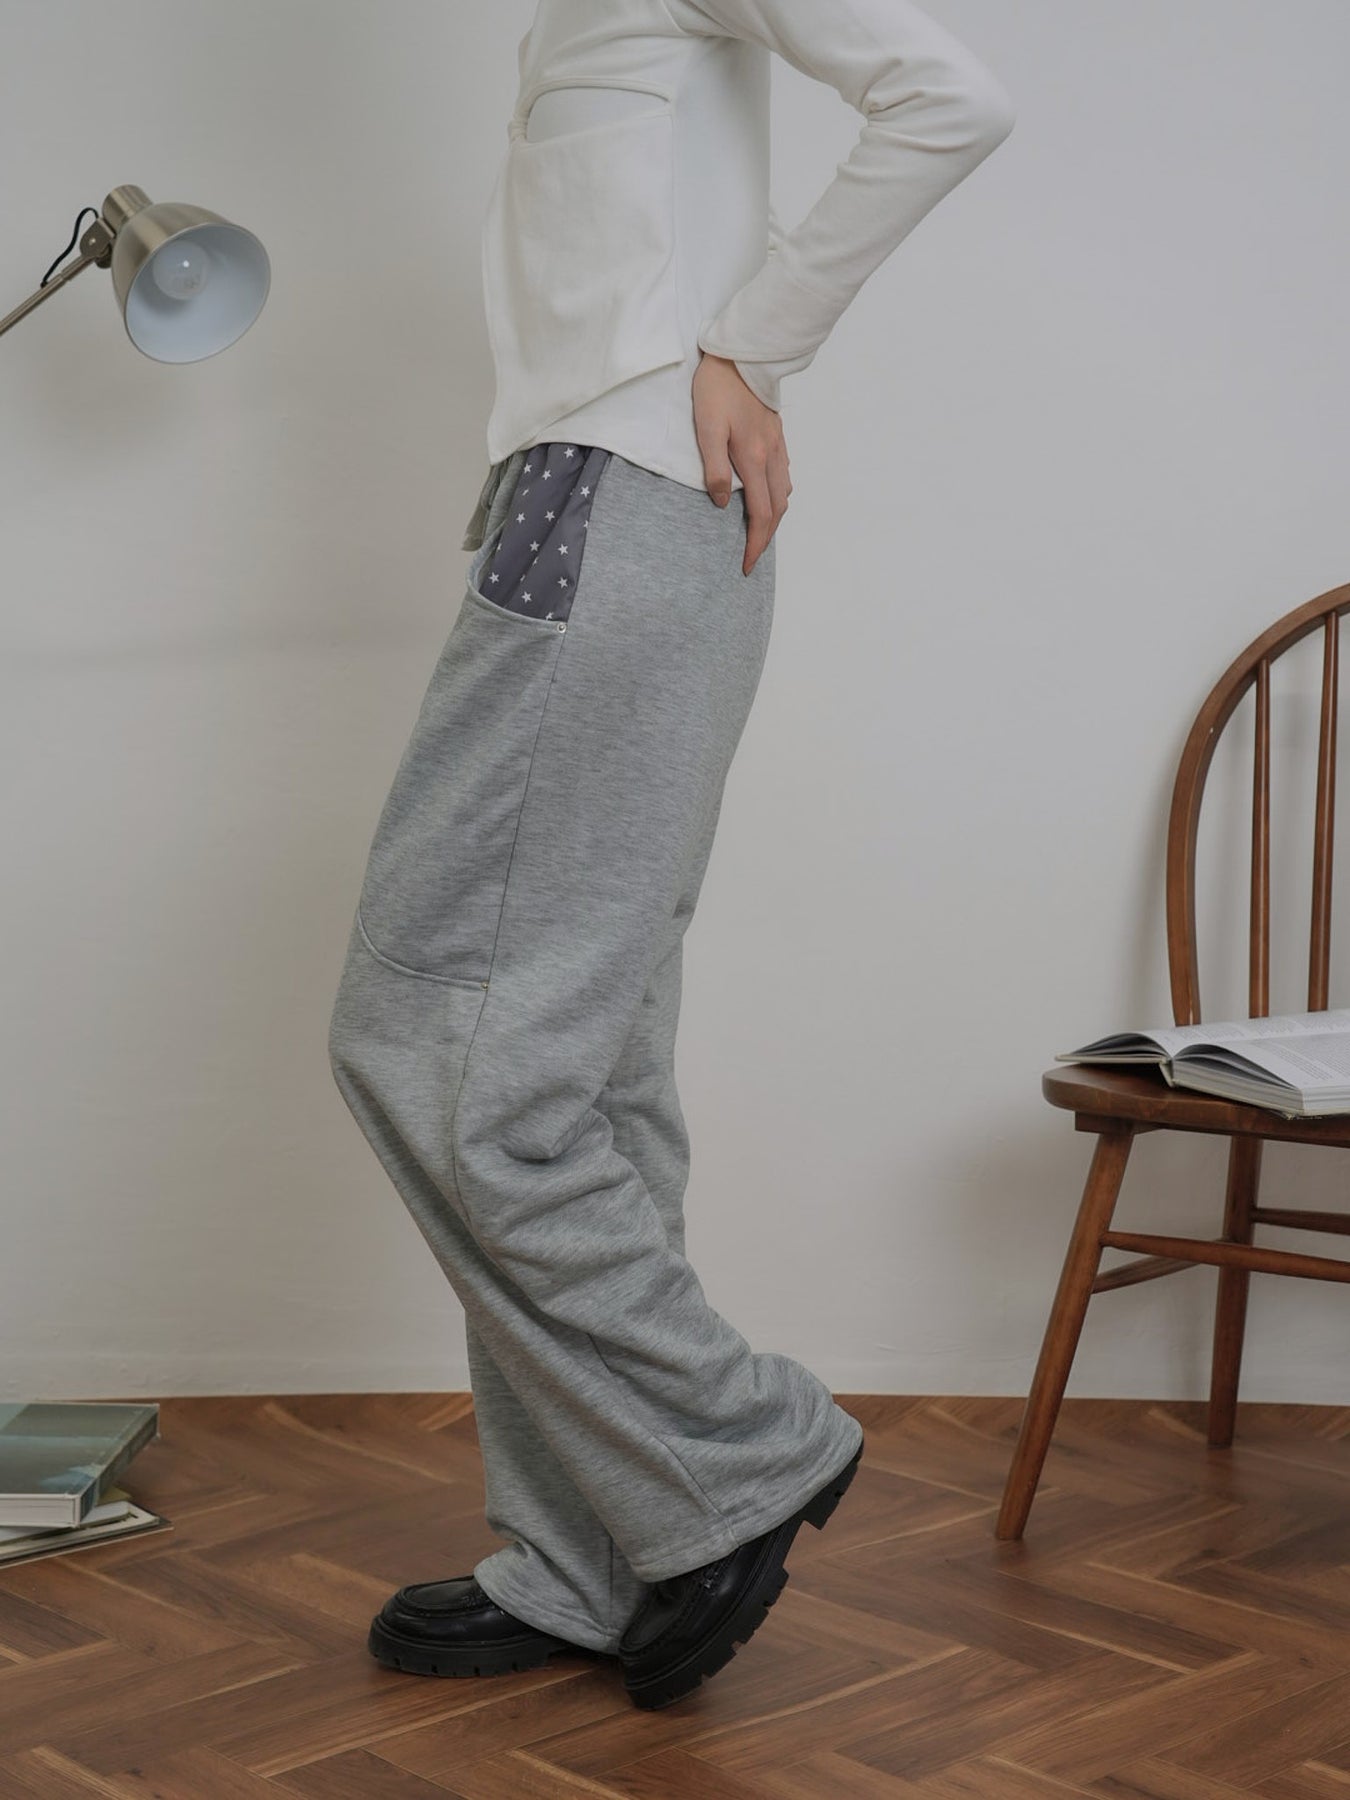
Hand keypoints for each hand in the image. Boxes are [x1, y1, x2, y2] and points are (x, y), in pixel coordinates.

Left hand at [692, 351, 791, 575]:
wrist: (742, 352)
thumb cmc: (717, 387)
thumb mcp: (706, 429)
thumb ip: (714, 468)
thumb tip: (722, 502)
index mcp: (753, 458)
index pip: (760, 514)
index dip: (755, 543)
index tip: (747, 564)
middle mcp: (771, 455)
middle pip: (777, 509)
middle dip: (766, 538)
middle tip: (752, 556)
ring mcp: (777, 444)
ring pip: (784, 492)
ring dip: (774, 517)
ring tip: (757, 531)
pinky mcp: (777, 434)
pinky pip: (783, 474)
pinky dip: (777, 494)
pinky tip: (766, 495)